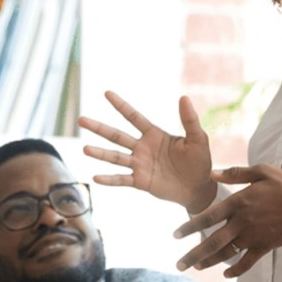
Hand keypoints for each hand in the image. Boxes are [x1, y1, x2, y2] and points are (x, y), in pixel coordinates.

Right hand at [79, 91, 216, 213]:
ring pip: (115, 157)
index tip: (107, 93)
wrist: (199, 188)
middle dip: (99, 128)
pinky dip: (109, 180)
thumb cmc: (200, 161)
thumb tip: (184, 98)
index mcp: (154, 134)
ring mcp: (139, 165)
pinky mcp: (140, 181)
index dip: (121, 105)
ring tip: (85, 149)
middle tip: (81, 119)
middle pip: (117, 136)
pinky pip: (122, 180)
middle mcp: (142, 148)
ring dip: (100, 153)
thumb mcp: (197, 139)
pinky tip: (96, 178)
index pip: (134, 117)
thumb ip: (189, 120)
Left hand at [172, 164, 281, 276]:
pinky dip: (236, 270)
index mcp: (239, 202)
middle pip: (212, 241)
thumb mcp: (262, 171)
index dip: (190, 227)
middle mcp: (242, 222)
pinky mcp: (265, 246)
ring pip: (226, 253)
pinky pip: (247, 262)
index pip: (208, 217)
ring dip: (209, 262)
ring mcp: (253, 236)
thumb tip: (212, 173)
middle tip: (178, 265)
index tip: (175, 235)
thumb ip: (236, 173)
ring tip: (196, 267)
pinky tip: (226, 274)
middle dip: (193, 255)